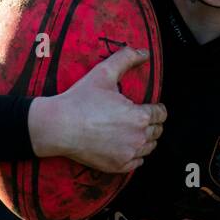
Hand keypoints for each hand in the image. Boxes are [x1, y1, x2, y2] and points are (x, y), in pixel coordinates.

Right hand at [28, 45, 165, 173]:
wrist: (59, 126)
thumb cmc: (81, 100)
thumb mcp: (104, 73)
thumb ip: (126, 58)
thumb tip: (144, 52)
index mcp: (140, 116)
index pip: (161, 113)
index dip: (156, 108)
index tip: (149, 106)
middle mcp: (139, 138)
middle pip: (157, 131)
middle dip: (151, 123)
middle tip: (138, 118)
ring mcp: (129, 154)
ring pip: (149, 147)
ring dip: (145, 139)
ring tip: (132, 131)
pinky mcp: (119, 166)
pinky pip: (138, 162)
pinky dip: (135, 155)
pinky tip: (125, 146)